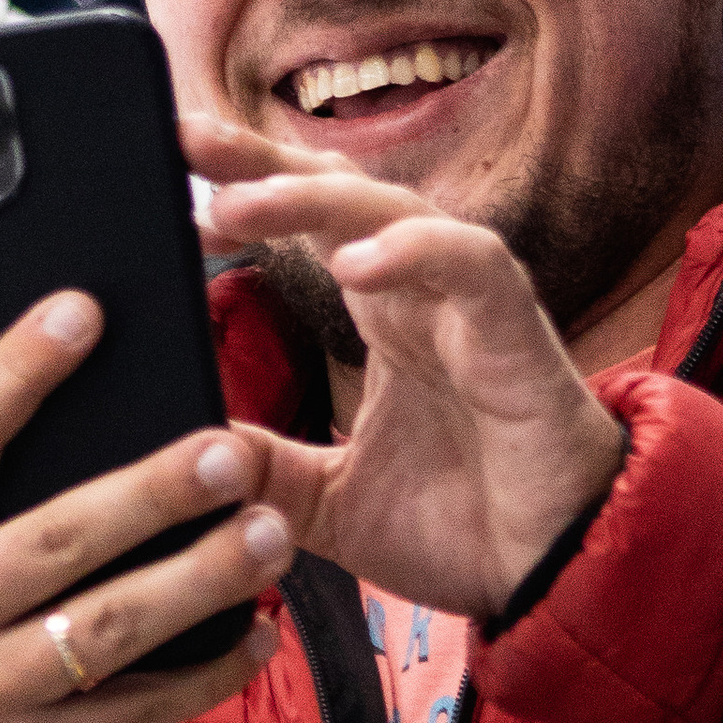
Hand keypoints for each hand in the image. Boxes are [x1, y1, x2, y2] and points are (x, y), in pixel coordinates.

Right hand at [0, 294, 301, 722]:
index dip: (14, 372)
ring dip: (200, 579)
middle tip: (230, 451)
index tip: (83, 312)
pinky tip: (257, 634)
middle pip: (54, 538)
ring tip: (271, 534)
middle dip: (151, 493)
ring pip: (108, 627)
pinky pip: (136, 711)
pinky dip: (205, 674)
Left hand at [185, 113, 627, 623]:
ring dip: (314, 198)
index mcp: (384, 316)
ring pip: (396, 210)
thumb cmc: (463, 528)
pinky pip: (470, 264)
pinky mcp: (516, 334)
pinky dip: (413, 252)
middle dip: (262, 161)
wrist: (555, 580)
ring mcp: (470, 306)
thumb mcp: (325, 504)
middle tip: (183, 143)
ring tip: (239, 203)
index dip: (245, 186)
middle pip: (339, 191)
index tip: (167, 172)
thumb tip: (178, 443)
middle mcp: (424, 293)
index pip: (308, 223)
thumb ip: (261, 467)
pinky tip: (352, 261)